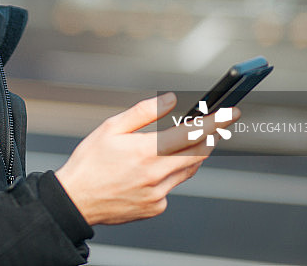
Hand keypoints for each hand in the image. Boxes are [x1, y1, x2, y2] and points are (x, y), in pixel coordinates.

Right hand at [54, 92, 239, 225]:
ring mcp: (158, 194)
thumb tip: (169, 99)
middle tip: (212, 127)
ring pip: (188, 171)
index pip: (191, 133)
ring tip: (179, 143)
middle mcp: (156, 175)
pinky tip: (150, 170)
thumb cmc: (89, 162)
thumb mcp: (110, 128)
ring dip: (190, 155)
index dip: (215, 122)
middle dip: (209, 138)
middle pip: (198, 154)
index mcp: (145, 152)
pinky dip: (170, 174)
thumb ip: (143, 112)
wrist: (76, 200)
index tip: (230, 113)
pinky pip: (172, 186)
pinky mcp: (155, 207)